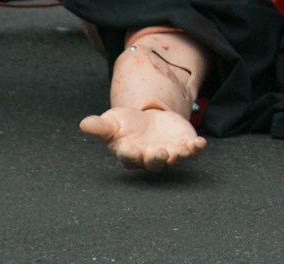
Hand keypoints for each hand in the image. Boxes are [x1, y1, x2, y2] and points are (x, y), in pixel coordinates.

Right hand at [79, 107, 206, 170]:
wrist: (149, 120)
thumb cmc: (126, 125)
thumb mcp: (112, 122)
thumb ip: (100, 126)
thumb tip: (83, 123)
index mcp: (129, 153)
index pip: (128, 156)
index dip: (129, 153)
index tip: (128, 147)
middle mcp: (149, 158)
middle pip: (152, 162)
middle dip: (156, 158)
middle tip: (158, 152)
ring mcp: (168, 153)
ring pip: (174, 159)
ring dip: (179, 156)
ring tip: (184, 150)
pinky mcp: (182, 146)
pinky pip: (191, 151)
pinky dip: (196, 149)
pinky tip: (200, 142)